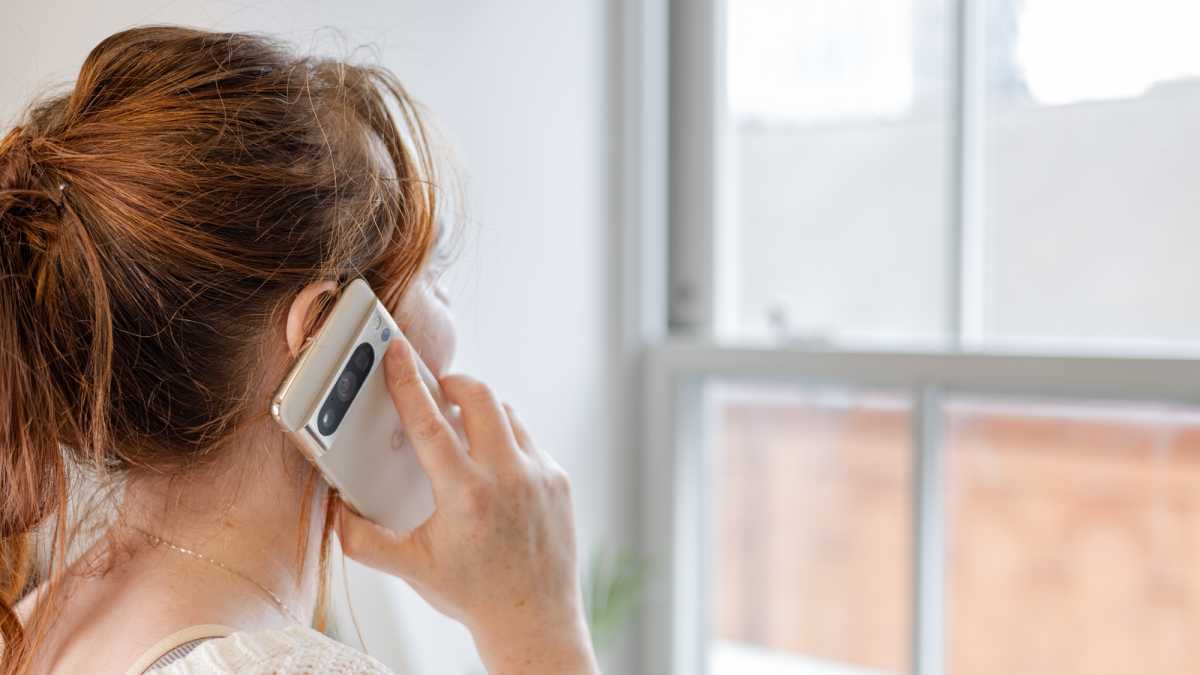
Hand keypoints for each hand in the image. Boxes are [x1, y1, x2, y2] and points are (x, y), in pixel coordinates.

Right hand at [335, 335, 599, 674]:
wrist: (534, 620)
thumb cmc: (472, 595)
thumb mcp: (412, 568)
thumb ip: (364, 540)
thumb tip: (333, 511)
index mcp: (466, 493)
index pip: (430, 423)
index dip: (408, 383)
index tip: (397, 352)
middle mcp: (508, 476)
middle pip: (480, 397)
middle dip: (454, 384)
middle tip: (437, 391)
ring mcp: (539, 475)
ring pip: (508, 416)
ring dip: (482, 412)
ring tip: (462, 430)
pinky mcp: (558, 481)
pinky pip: (529, 442)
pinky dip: (507, 442)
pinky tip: (492, 465)